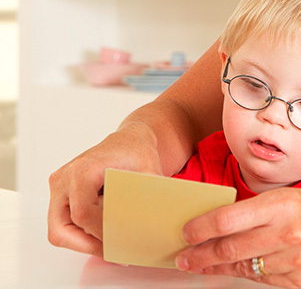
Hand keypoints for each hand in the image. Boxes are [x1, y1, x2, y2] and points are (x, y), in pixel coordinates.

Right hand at [47, 122, 162, 255]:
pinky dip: (82, 233)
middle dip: (87, 245)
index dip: (100, 233)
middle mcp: (64, 178)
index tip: (120, 242)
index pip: (82, 213)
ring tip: (111, 244)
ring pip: (59, 230)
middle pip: (61, 228)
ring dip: (83, 242)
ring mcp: (59, 187)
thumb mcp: (149, 171)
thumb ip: (147, 196)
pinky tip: (105, 233)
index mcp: (82, 170)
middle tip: (113, 251)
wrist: (129, 141)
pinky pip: (63, 224)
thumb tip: (150, 224)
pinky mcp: (61, 194)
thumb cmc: (137, 152)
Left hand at [176, 188, 300, 287]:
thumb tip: (222, 222)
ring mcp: (295, 261)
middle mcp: (288, 233)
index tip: (186, 233)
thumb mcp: (297, 197)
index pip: (229, 219)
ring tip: (203, 266)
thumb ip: (262, 210)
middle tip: (183, 258)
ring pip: (244, 268)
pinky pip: (264, 280)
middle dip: (200, 256)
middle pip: (230, 249)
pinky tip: (237, 270)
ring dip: (219, 269)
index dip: (201, 228)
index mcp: (285, 204)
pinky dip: (248, 274)